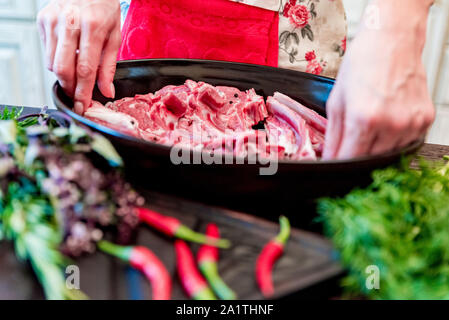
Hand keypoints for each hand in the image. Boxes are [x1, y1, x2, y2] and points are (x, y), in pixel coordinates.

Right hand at [37, 0, 120, 113]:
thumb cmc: (104, 8)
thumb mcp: (114, 36)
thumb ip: (109, 67)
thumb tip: (106, 91)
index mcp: (92, 26)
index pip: (85, 68)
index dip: (83, 92)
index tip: (83, 106)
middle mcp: (70, 22)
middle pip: (63, 68)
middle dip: (71, 88)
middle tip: (78, 95)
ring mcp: (53, 20)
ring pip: (52, 63)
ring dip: (64, 75)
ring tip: (76, 71)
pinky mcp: (43, 20)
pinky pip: (47, 52)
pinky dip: (57, 60)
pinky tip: (68, 54)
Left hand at [323, 0, 434, 159]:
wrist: (392, 41)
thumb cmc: (363, 64)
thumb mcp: (337, 100)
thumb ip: (333, 134)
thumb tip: (329, 157)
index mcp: (364, 118)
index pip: (350, 159)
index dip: (340, 163)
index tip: (335, 163)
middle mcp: (391, 123)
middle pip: (369, 160)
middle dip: (356, 155)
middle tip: (352, 140)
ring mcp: (411, 123)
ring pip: (388, 155)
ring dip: (375, 148)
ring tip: (371, 124)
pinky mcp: (424, 120)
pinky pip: (405, 143)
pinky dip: (393, 140)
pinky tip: (386, 121)